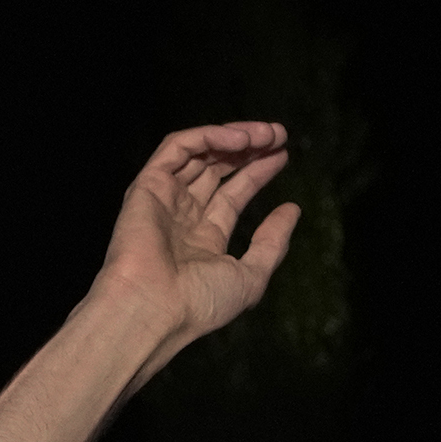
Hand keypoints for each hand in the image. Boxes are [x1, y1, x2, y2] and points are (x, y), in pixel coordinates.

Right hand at [81, 122, 299, 361]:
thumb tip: (293, 209)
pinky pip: (177, 147)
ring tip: (267, 133)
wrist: (154, 308)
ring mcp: (163, 199)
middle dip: (249, 149)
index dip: (258, 172)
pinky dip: (208, 136)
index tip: (283, 154)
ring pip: (199, 153)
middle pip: (217, 169)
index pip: (233, 194)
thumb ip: (272, 243)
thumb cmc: (200, 303)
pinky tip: (240, 138)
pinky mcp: (147, 185)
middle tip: (279, 135)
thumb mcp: (251, 276)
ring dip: (234, 136)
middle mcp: (182, 216)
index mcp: (203, 239)